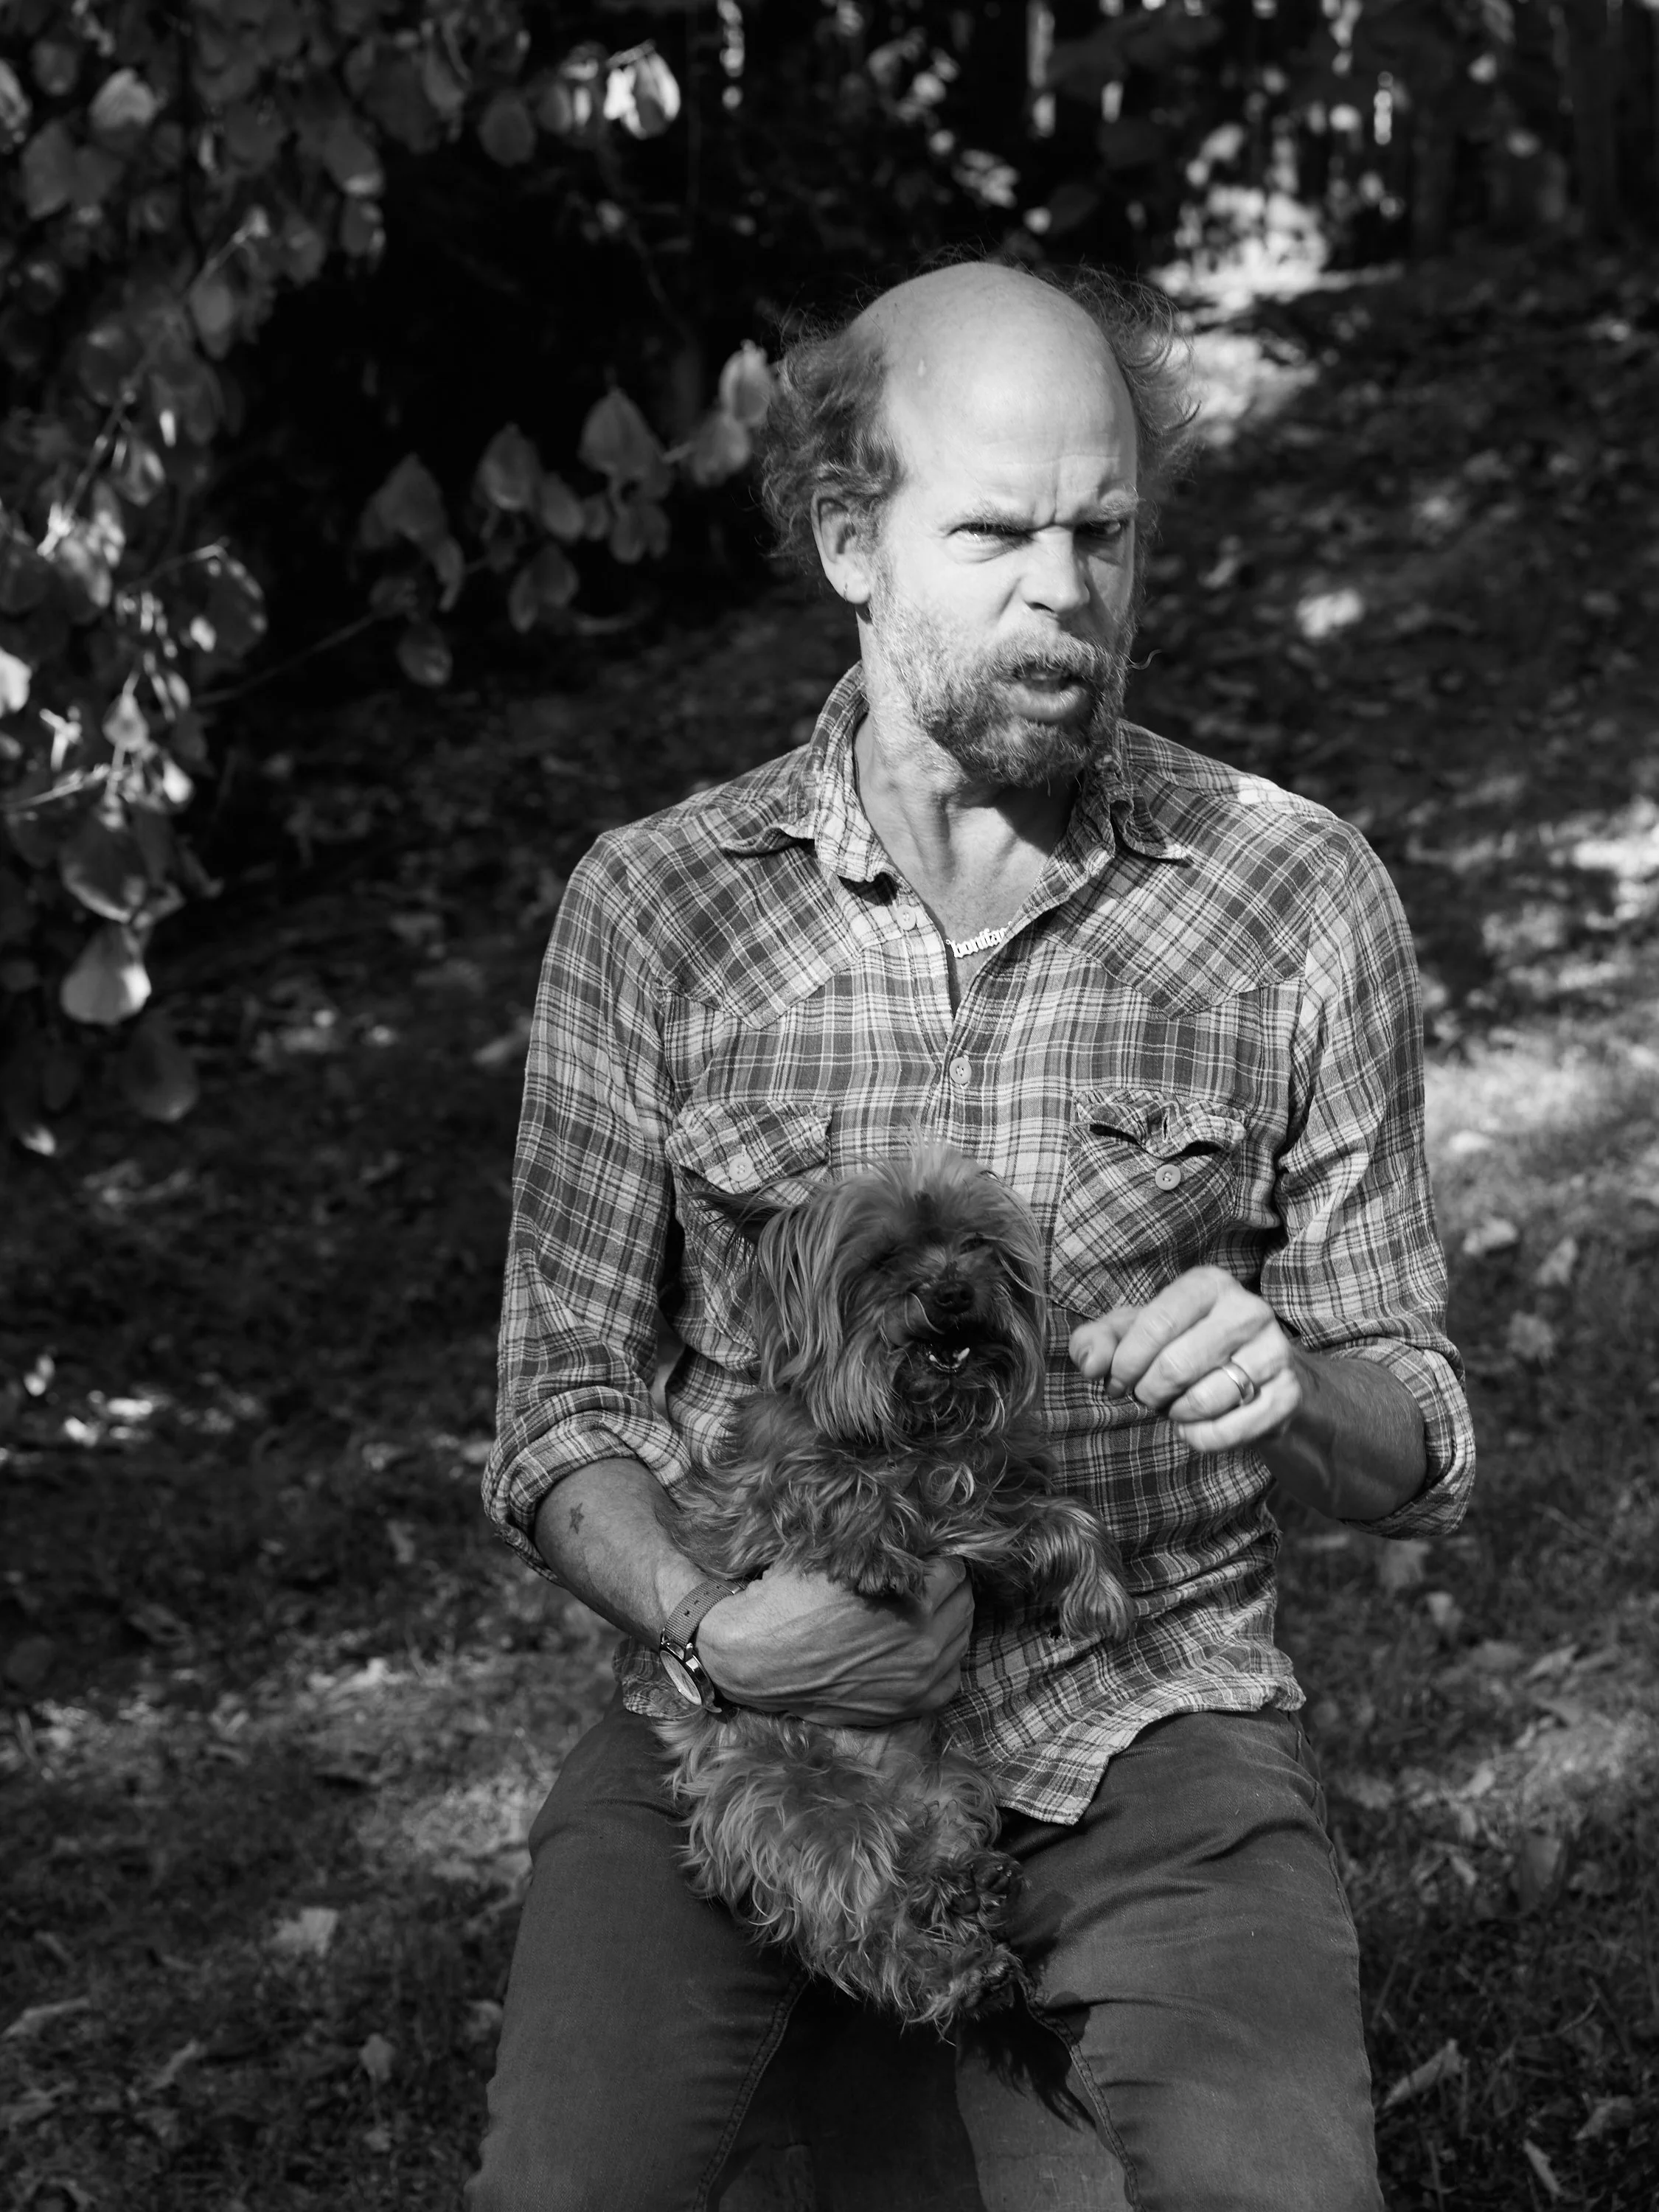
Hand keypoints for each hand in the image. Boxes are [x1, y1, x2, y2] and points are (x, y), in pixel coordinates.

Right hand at [696, 1556, 972, 1726]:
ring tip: (917, 1613)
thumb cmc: (792, 1600)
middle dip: (945, 1588)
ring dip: (946, 1622)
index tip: (918, 1560)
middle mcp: (926, 1645)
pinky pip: (949, 1678)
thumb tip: (917, 1545)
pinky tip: (915, 1649)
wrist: (756, 1659)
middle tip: (920, 1582)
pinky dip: (939, 1662)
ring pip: (961, 1640)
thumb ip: (887, 1552)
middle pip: (963, 1604)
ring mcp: (919, 1681)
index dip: (934, 1560)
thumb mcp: (840, 1559)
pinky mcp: (907, 1706)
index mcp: (914, 1602)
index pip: (955, 1569)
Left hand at [1068, 1266, 1303, 1455]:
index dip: (1125, 1363)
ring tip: (1176, 1405)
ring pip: (1201, 1401)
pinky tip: (1199, 1424)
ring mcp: (1275, 1352)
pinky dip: (1199, 1437)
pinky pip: (1225, 1431)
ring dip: (1175, 1414)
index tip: (1116, 1382)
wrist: (1266, 1380)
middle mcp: (1249, 1310)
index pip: (1154, 1324)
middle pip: (1174, 1366)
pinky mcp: (1287, 1395)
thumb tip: (1088, 1363)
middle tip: (1147, 1396)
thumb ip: (1101, 1340)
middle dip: (1148, 1392)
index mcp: (1209, 1284)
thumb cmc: (1190, 1348)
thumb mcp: (1141, 1334)